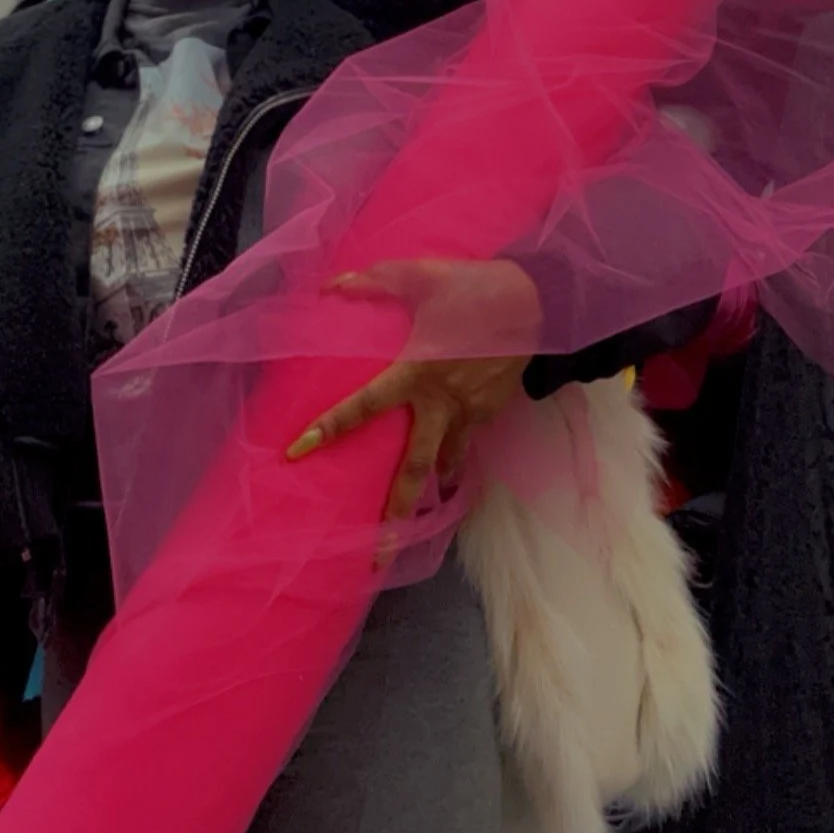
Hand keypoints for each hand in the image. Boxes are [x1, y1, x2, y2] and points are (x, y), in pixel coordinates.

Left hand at [286, 259, 538, 526]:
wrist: (536, 302)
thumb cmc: (473, 287)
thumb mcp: (420, 276)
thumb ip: (374, 282)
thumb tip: (331, 286)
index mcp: (416, 373)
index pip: (363, 407)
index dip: (330, 427)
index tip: (297, 451)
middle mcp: (440, 403)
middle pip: (413, 470)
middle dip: (396, 516)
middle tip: (378, 556)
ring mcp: (469, 413)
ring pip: (445, 464)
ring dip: (430, 490)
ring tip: (413, 522)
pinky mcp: (491, 413)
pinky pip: (467, 442)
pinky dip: (456, 457)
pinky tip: (449, 468)